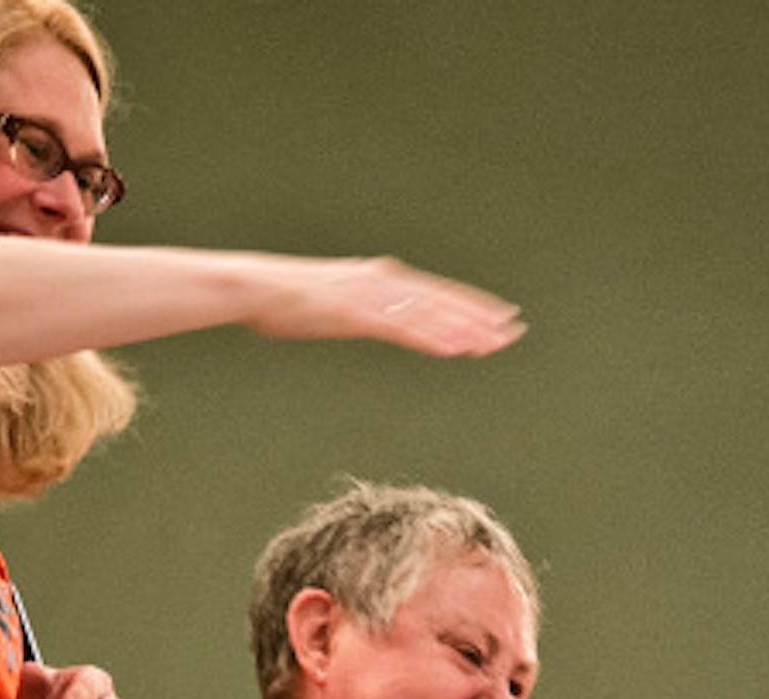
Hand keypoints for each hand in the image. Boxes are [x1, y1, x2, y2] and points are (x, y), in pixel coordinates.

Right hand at [245, 255, 524, 355]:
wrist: (253, 287)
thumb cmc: (290, 300)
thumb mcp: (337, 304)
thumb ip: (365, 311)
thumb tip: (381, 320)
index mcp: (380, 278)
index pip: (436, 292)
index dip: (472, 305)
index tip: (502, 317)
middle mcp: (381, 282)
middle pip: (441, 301)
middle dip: (479, 317)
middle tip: (515, 331)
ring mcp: (369, 296)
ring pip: (427, 314)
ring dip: (461, 330)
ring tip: (492, 344)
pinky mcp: (353, 313)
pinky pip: (399, 328)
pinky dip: (428, 338)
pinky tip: (450, 349)